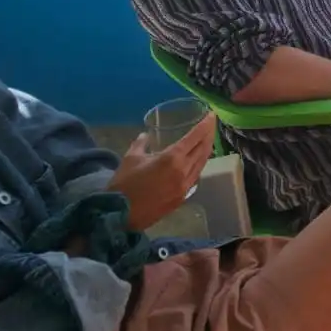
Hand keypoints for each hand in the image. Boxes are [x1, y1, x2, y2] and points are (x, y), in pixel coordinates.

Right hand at [107, 113, 215, 230]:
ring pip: (202, 164)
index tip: (211, 115)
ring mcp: (185, 187)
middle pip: (203, 149)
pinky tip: (196, 161)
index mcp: (172, 158)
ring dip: (206, 150)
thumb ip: (141, 143)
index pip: (195, 137)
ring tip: (207, 140)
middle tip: (211, 125)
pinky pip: (195, 177)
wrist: (119, 215)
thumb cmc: (124, 184)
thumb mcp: (130, 158)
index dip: (205, 125)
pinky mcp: (182, 198)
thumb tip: (146, 135)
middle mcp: (183, 171)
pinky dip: (198, 166)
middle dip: (209, 135)